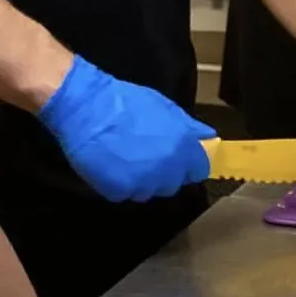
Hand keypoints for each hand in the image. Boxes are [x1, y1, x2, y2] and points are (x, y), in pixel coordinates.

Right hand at [38, 55, 211, 201]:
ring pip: (148, 191)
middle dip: (163, 173)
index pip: (199, 170)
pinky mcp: (118, 191)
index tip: (178, 160)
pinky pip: (124, 194)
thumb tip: (208, 138)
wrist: (86, 106)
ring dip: (140, 180)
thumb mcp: (164, 107)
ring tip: (124, 158)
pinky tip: (110, 165)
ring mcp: (142, 183)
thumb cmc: (125, 102)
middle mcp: (166, 169)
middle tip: (144, 154)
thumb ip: (189, 126)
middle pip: (172, 184)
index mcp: (182, 146)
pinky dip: (118, 184)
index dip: (188, 164)